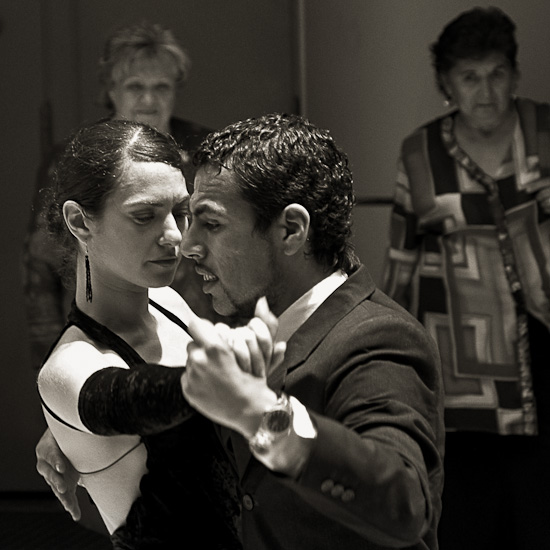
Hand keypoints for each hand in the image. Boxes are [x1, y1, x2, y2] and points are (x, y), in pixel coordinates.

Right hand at [35, 428, 80, 520]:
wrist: (62, 440)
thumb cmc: (67, 433)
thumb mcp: (68, 431)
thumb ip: (78, 431)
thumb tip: (96, 424)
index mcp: (47, 448)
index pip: (51, 454)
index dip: (56, 461)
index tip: (61, 468)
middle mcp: (47, 464)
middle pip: (50, 474)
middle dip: (57, 481)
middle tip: (63, 488)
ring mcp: (53, 476)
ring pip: (56, 488)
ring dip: (63, 497)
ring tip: (70, 506)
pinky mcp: (60, 484)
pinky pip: (64, 495)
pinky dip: (70, 504)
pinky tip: (75, 514)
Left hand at [181, 298, 284, 436]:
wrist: (250, 413)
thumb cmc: (257, 381)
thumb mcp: (262, 350)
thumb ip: (264, 323)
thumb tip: (262, 300)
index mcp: (216, 349)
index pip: (196, 324)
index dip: (205, 329)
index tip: (214, 336)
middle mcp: (200, 360)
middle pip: (193, 341)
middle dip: (204, 346)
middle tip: (219, 356)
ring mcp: (191, 376)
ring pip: (190, 358)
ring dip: (200, 360)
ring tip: (216, 370)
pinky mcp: (187, 389)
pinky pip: (188, 374)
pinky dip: (197, 377)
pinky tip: (211, 383)